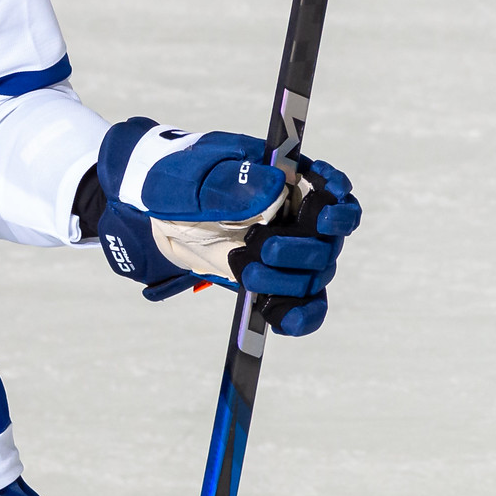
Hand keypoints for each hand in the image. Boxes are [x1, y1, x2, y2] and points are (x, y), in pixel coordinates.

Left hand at [94, 118, 360, 335]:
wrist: (157, 214)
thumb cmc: (177, 182)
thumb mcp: (190, 176)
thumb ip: (227, 181)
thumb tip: (271, 185)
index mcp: (286, 177)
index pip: (333, 189)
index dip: (338, 201)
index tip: (324, 211)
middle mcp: (298, 215)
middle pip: (328, 239)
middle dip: (300, 248)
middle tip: (262, 248)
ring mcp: (290, 250)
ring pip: (314, 275)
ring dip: (286, 280)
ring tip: (246, 273)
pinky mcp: (277, 281)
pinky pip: (304, 305)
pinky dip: (297, 315)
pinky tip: (277, 318)